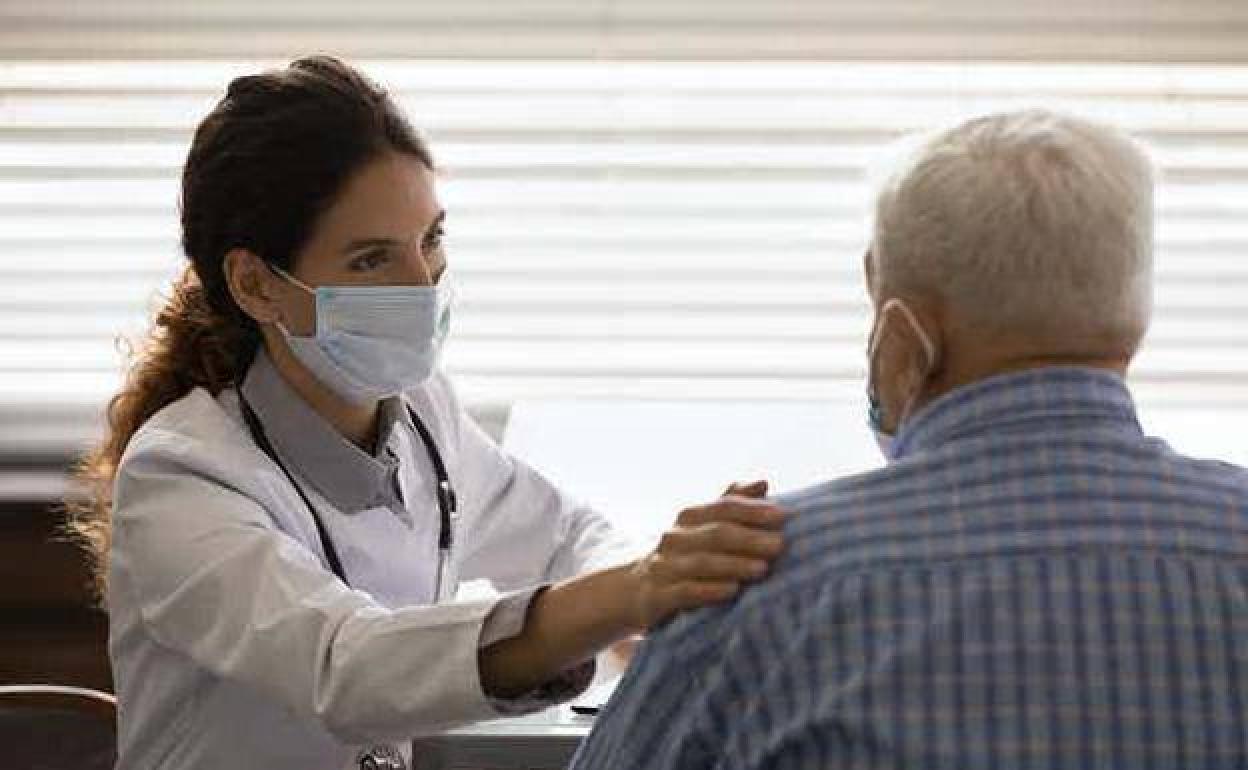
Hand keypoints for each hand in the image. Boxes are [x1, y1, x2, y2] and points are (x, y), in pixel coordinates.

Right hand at [625, 480, 786, 630]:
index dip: (752, 510)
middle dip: (750, 538)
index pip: (723, 507)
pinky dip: (710, 590)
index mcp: (689, 517)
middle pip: (715, 533)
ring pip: (701, 562)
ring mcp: (664, 566)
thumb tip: (763, 481)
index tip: (783, 515)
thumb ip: (732, 503)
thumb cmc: (684, 555)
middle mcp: (674, 538)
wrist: (636, 590)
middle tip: (781, 545)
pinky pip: (685, 591)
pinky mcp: (658, 595)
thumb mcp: (703, 527)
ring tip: (763, 569)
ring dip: (734, 564)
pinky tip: (733, 591)